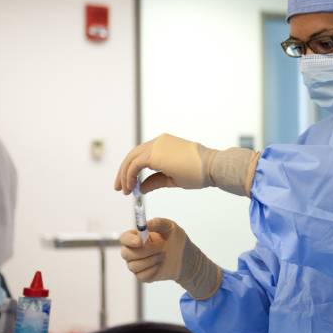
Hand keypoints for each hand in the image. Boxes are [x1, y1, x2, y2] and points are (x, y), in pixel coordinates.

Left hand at [114, 133, 260, 197]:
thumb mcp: (172, 179)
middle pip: (133, 155)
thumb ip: (155, 181)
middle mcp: (158, 142)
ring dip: (124, 175)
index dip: (132, 169)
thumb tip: (140, 188)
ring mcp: (156, 145)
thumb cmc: (199, 173)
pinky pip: (135, 164)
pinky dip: (129, 175)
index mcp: (164, 144)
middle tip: (119, 188)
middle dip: (123, 172)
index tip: (129, 183)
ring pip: (131, 158)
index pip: (142, 155)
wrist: (212, 167)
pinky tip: (129, 187)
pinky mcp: (155, 153)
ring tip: (123, 190)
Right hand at [119, 217, 221, 299]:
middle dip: (145, 251)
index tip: (140, 241)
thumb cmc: (176, 240)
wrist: (186, 257)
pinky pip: (141, 276)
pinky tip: (160, 265)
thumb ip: (158, 223)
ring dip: (152, 260)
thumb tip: (145, 224)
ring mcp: (136, 264)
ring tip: (163, 255)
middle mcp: (133, 251)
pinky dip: (152, 270)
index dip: (129, 240)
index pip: (124, 238)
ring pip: (134, 266)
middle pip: (126, 253)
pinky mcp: (143, 276)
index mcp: (137, 237)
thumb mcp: (171, 227)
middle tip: (161, 247)